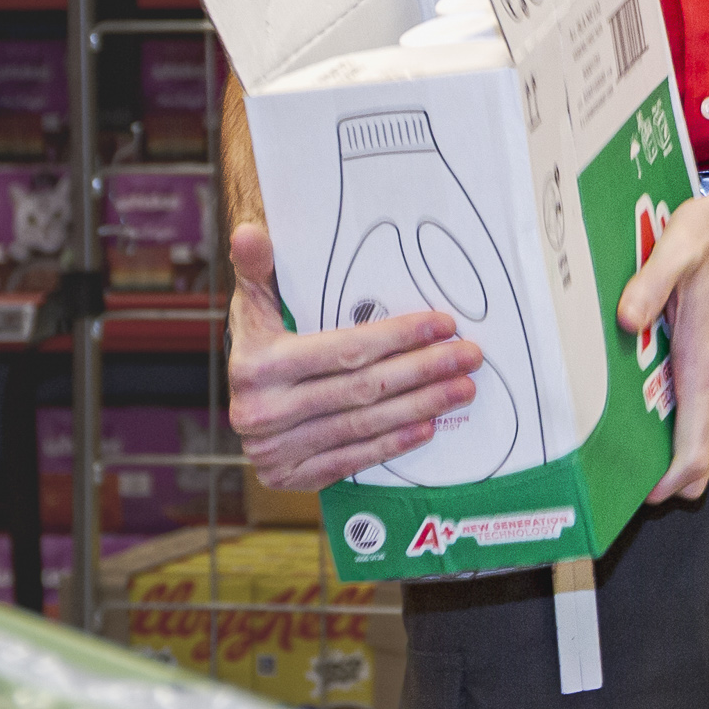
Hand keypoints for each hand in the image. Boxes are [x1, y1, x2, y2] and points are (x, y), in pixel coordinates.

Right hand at [223, 220, 482, 493]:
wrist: (239, 405)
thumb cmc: (261, 342)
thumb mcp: (255, 303)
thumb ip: (258, 267)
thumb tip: (250, 231)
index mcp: (256, 364)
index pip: (346, 349)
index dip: (399, 337)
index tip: (445, 323)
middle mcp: (261, 412)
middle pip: (363, 388)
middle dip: (424, 370)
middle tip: (470, 355)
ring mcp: (273, 451)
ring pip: (363, 425)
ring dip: (421, 407)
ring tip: (463, 388)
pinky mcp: (287, 477)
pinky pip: (350, 460)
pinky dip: (392, 444)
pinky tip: (428, 428)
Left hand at [617, 163, 708, 503]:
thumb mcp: (676, 249)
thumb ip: (648, 286)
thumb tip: (625, 320)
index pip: (696, 447)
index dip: (669, 481)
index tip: (641, 494)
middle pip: (707, 458)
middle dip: (671, 478)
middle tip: (626, 477)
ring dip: (682, 453)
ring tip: (637, 448)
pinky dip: (693, 431)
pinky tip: (662, 412)